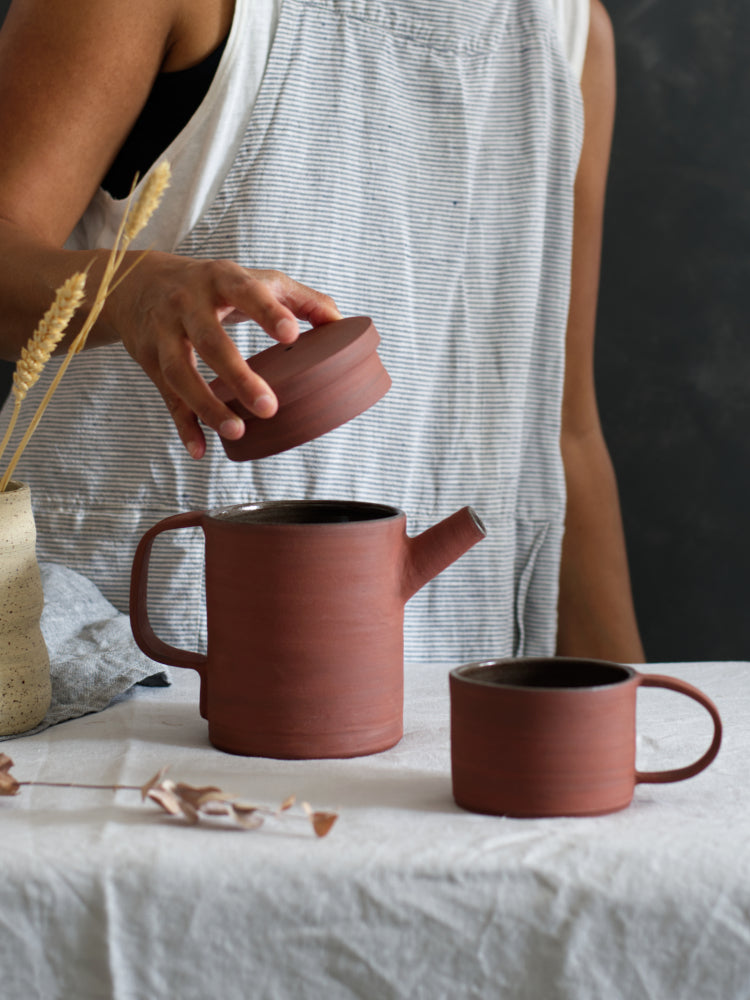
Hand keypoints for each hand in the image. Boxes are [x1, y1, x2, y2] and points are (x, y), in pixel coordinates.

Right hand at [106, 253, 341, 457]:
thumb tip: (340, 323)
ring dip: (207, 405)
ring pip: (180, 373)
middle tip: (269, 407)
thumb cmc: (211, 285)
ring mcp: (165, 334)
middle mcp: (187, 305)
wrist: (137, 284)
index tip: (290, 334)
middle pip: (210, 341)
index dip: (267, 312)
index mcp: (221, 280)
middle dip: (238, 375)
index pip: (245, 292)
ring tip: (236, 431)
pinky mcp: (150, 361)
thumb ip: (299, 298)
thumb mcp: (252, 279)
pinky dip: (183, 425)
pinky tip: (200, 449)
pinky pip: (166, 397)